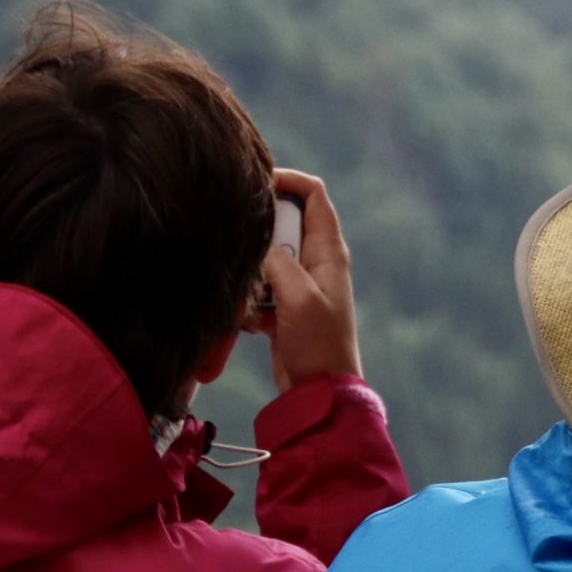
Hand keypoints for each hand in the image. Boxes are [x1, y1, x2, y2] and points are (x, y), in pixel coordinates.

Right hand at [245, 168, 363, 391]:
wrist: (317, 391)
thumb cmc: (317, 344)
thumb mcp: (297, 296)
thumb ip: (277, 259)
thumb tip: (257, 231)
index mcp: (329, 251)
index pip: (313, 194)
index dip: (286, 180)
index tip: (254, 185)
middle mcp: (316, 261)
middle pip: (282, 221)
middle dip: (257, 231)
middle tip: (243, 250)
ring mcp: (298, 283)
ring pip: (264, 255)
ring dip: (250, 271)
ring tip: (250, 295)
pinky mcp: (282, 304)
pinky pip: (257, 286)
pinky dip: (248, 299)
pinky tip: (249, 320)